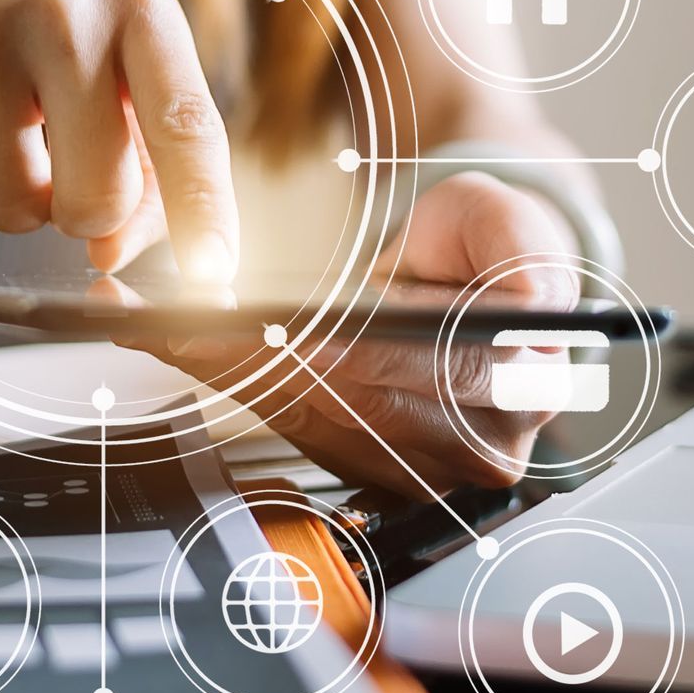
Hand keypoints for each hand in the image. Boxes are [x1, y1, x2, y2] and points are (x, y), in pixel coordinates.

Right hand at [0, 0, 237, 283]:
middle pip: (98, 196)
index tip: (211, 274)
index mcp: (137, 2)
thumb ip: (145, 165)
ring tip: (1, 127)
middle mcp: (59, 7)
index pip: (186, 124)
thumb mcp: (116, 63)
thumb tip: (109, 255)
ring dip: (12, 198)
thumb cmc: (43, 31)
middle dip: (85, 213)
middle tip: (62, 164)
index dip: (203, 208)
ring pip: (14, 210)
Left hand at [157, 172, 578, 496]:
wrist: (476, 284)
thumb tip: (530, 294)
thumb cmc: (486, 247)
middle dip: (260, 361)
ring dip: (234, 377)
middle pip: (354, 406)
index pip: (420, 371)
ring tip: (163, 330)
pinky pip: (301, 430)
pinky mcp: (382, 471)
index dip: (340, 351)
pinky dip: (242, 388)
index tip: (269, 328)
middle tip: (178, 324)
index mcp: (526, 383)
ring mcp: (432, 467)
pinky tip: (187, 353)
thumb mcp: (507, 221)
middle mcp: (484, 443)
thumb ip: (523, 249)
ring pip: (316, 423)